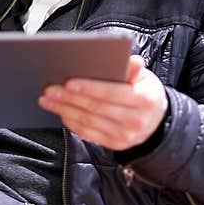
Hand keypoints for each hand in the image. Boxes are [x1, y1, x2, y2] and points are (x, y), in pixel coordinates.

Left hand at [38, 55, 167, 150]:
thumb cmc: (145, 92)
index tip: (69, 82)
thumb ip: (134, 69)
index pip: (112, 93)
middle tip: (50, 89)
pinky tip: (60, 111)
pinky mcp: (114, 144)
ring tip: (48, 99)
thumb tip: (131, 60)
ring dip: (64, 109)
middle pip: (96, 108)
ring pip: (88, 121)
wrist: (156, 121)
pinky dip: (71, 122)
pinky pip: (88, 133)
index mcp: (144, 100)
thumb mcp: (145, 78)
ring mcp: (125, 136)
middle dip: (70, 98)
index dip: (89, 88)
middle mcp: (135, 121)